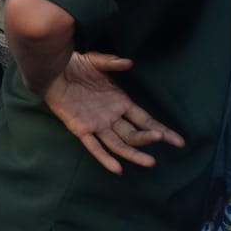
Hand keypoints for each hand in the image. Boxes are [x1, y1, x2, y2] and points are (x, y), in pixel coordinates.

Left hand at [41, 52, 184, 174]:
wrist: (51, 70)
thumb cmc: (75, 64)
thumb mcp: (96, 61)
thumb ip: (112, 63)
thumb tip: (130, 63)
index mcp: (120, 102)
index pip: (145, 120)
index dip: (161, 130)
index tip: (178, 141)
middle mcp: (111, 117)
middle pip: (135, 134)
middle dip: (150, 138)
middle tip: (164, 140)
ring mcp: (97, 125)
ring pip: (119, 144)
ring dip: (134, 153)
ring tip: (150, 162)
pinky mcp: (80, 129)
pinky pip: (94, 147)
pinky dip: (104, 158)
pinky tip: (117, 168)